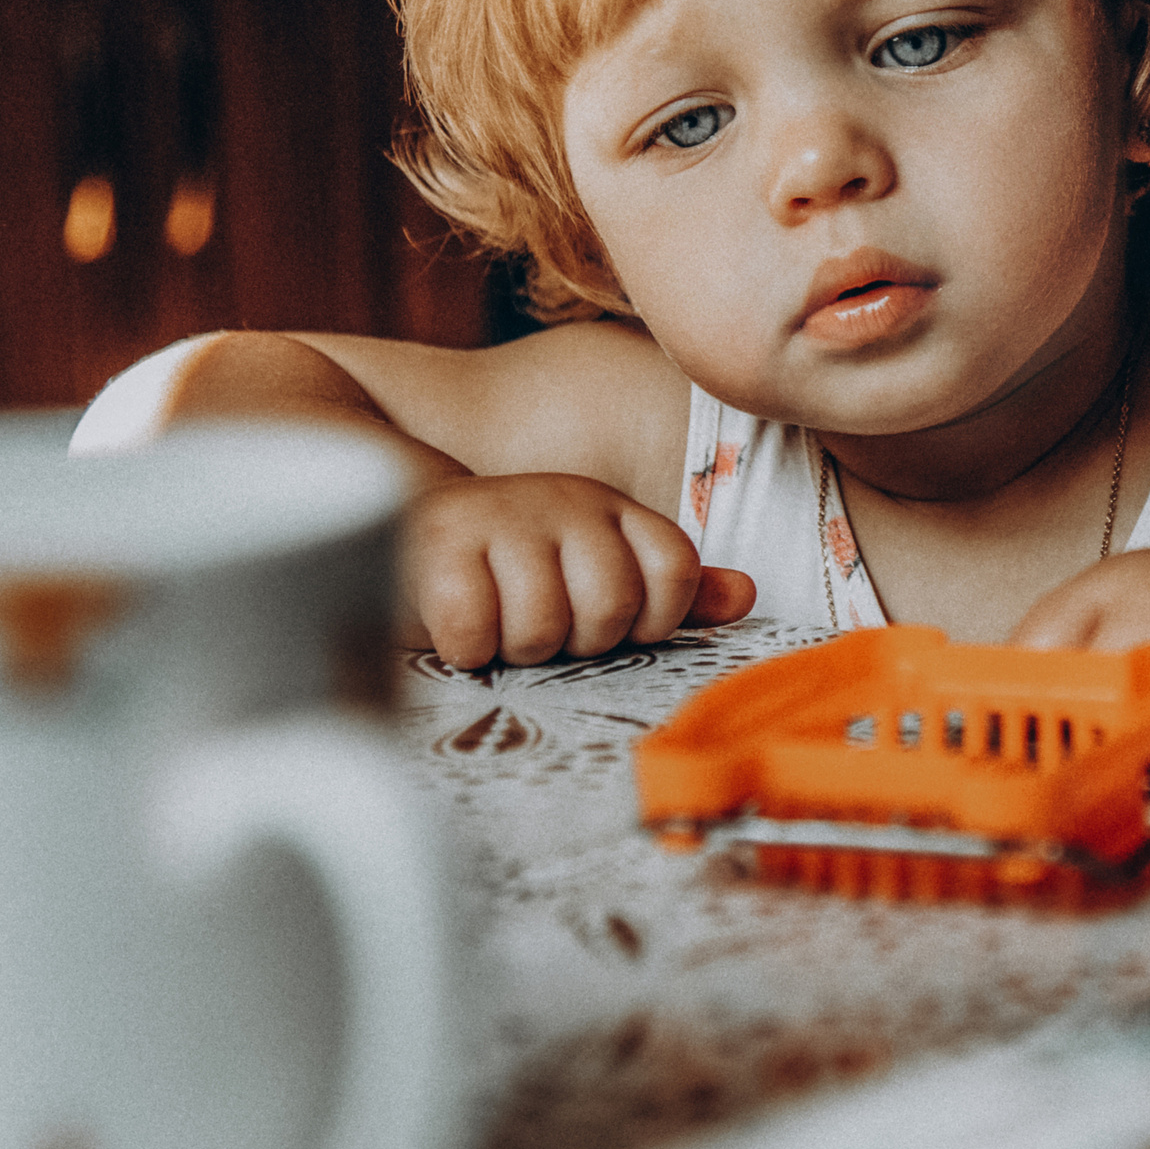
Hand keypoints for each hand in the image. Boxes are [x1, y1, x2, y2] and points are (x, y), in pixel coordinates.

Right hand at [400, 472, 753, 667]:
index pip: (675, 569)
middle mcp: (565, 500)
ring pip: (544, 626)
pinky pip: (475, 633)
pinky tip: (458, 626)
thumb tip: (746, 596)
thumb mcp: (593, 569)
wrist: (404, 521)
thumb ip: (667, 589)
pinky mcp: (440, 544)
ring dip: (518, 648)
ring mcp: (502, 516)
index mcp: (611, 508)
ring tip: (500, 624)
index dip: (653, 618)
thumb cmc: (510, 568)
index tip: (614, 624)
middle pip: (612, 604)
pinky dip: (466, 648)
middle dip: (578, 640)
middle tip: (545, 627)